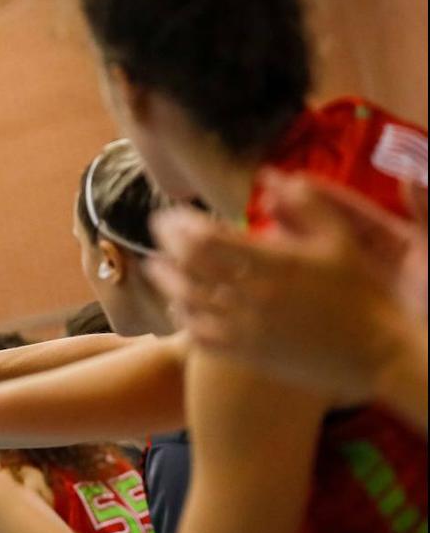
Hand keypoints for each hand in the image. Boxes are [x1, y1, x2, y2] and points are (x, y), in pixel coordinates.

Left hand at [148, 172, 420, 404]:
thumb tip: (271, 176)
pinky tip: (178, 308)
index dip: (179, 226)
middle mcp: (253, 296)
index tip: (169, 216)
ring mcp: (247, 330)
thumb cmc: (362, 294)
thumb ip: (307, 204)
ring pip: (188, 303)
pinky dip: (182, 320)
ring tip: (157, 267)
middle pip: (189, 269)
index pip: (206, 240)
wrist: (376, 355)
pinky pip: (200, 337)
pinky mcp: (247, 356)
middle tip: (157, 235)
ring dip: (166, 283)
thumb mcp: (343, 240)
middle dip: (166, 248)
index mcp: (275, 264)